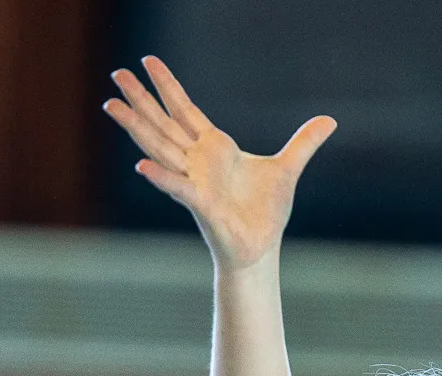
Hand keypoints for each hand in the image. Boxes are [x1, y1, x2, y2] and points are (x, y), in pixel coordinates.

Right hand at [104, 56, 335, 270]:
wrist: (260, 248)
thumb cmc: (265, 212)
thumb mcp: (288, 169)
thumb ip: (304, 143)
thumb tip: (330, 120)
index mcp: (213, 147)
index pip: (184, 109)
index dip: (167, 85)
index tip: (147, 61)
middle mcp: (196, 161)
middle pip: (162, 122)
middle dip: (140, 98)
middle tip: (116, 73)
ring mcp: (195, 182)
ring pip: (159, 148)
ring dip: (136, 128)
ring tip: (112, 106)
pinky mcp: (201, 206)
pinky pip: (178, 188)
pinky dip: (161, 177)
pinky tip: (142, 166)